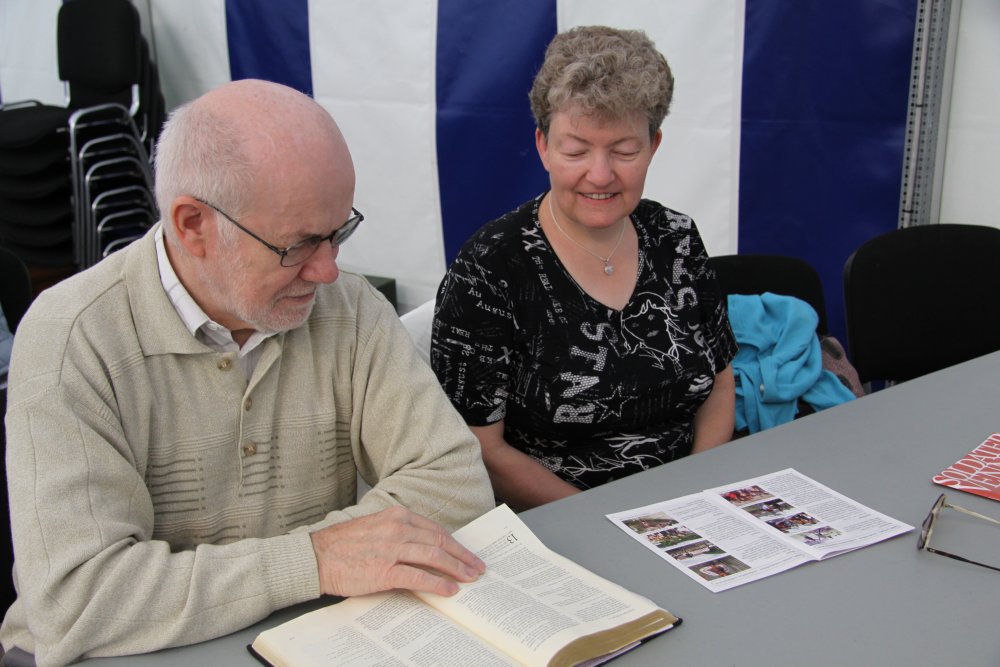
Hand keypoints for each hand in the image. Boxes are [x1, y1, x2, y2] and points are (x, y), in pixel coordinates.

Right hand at [310, 506, 485, 597]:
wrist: (316, 557)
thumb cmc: (343, 545)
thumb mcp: (376, 527)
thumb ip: (400, 533)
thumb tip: (425, 548)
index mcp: (397, 516)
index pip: (435, 530)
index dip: (455, 544)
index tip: (467, 554)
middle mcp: (398, 529)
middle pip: (440, 542)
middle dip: (462, 556)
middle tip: (477, 567)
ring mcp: (392, 549)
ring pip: (434, 557)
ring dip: (457, 569)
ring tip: (469, 579)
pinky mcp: (385, 570)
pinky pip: (419, 576)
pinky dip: (438, 583)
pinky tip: (449, 590)